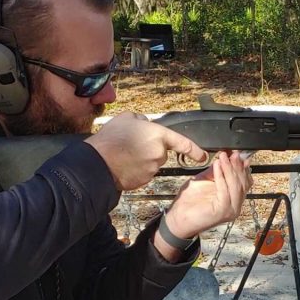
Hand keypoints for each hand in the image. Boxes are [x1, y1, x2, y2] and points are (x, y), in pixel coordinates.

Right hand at [85, 112, 206, 190]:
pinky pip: (144, 174)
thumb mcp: (126, 118)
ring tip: (125, 154)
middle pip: (162, 152)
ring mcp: (152, 169)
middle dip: (151, 149)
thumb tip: (144, 123)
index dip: (196, 150)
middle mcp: (159, 154)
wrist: (97, 163)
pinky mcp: (144, 181)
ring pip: (152, 164)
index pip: (183, 143)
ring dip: (142, 159)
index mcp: (158, 135)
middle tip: (132, 145)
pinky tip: (124, 164)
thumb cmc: (110, 140)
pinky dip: (136, 170)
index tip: (203, 156)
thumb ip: (141, 119)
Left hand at [163, 151, 252, 239]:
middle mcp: (235, 205)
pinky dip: (221, 177)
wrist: (177, 218)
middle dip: (237, 166)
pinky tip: (216, 166)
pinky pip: (225, 191)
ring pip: (236, 187)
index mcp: (234, 198)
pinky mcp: (223, 212)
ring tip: (223, 156)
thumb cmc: (190, 201)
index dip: (241, 166)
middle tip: (231, 153)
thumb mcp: (206, 180)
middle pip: (242, 183)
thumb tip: (226, 156)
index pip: (244, 180)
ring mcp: (231, 210)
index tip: (235, 152)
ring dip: (229, 169)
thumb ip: (217, 171)